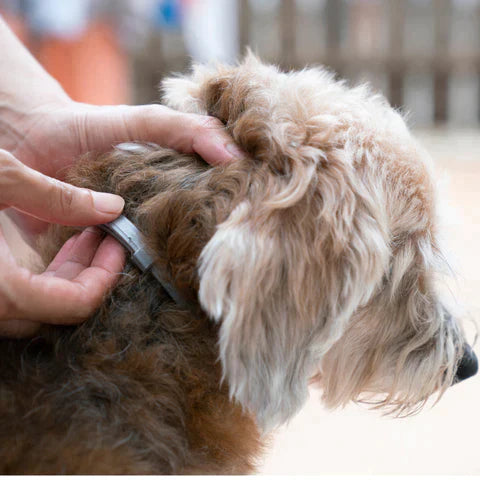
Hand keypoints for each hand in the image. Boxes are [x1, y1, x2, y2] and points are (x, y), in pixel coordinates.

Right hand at [0, 149, 124, 336]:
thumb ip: (59, 198)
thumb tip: (113, 207)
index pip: (75, 305)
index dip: (106, 276)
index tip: (116, 243)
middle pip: (58, 308)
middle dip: (90, 272)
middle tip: (103, 234)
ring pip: (36, 306)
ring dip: (67, 274)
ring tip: (83, 233)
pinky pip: (13, 298)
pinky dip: (40, 277)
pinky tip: (49, 244)